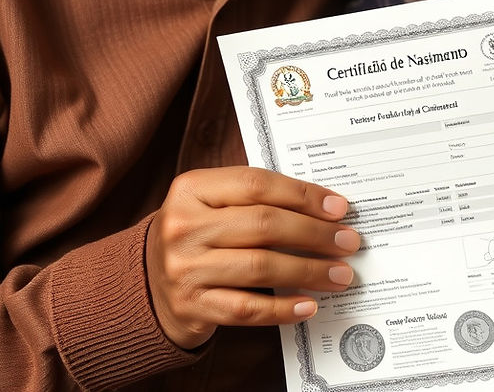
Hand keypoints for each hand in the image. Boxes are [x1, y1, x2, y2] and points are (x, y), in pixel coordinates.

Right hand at [146, 167, 359, 349]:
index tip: (338, 207)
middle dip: (314, 234)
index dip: (303, 195)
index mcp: (191, 188)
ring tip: (339, 274)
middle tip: (348, 241)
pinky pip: (247, 309)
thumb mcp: (212, 202)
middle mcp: (184, 226)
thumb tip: (323, 207)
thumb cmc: (196, 233)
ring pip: (260, 267)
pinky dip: (283, 308)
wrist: (145, 282)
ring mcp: (184, 268)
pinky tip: (308, 304)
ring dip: (308, 271)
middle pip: (263, 225)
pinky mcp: (190, 307)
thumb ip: (255, 198)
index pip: (257, 184)